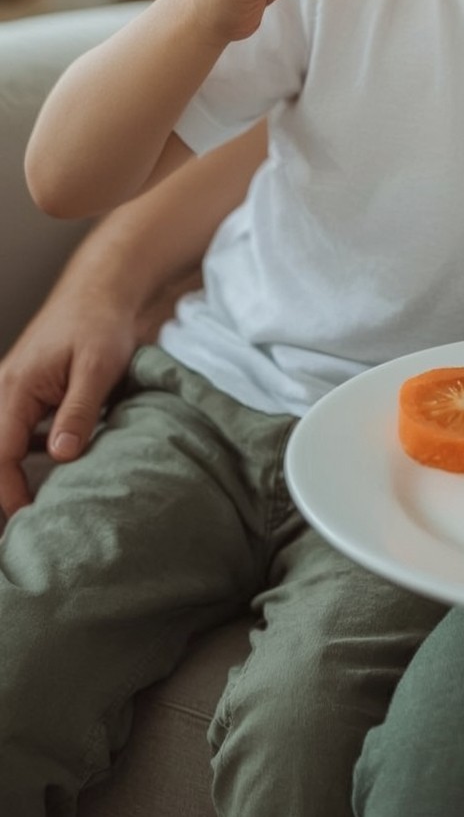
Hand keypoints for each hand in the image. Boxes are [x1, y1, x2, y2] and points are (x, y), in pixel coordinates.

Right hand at [0, 267, 141, 517]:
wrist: (102, 290)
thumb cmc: (101, 324)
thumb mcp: (98, 368)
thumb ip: (78, 411)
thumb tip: (61, 456)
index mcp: (16, 387)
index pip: (1, 454)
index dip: (11, 492)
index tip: (30, 522)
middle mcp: (4, 391)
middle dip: (5, 490)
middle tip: (29, 526)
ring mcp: (12, 392)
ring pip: (3, 444)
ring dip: (13, 475)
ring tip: (36, 510)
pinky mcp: (26, 394)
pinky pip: (17, 433)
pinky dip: (26, 455)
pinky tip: (50, 472)